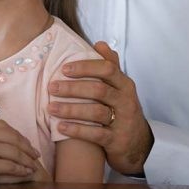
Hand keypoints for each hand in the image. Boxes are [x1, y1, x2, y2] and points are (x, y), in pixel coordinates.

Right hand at [0, 114, 41, 188]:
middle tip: (33, 152)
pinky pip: (11, 166)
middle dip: (26, 145)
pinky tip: (26, 172)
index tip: (21, 140)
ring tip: (33, 164)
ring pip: (15, 151)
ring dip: (27, 159)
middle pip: (13, 136)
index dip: (15, 134)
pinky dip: (21, 169)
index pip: (3, 126)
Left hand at [47, 41, 153, 174]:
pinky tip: (60, 127)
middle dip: (73, 88)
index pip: (107, 69)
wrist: (138, 144)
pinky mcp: (117, 140)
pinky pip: (96, 134)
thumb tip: (100, 43)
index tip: (64, 68)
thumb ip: (110, 65)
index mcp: (124, 84)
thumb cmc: (121, 109)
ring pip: (96, 112)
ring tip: (51, 108)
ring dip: (71, 109)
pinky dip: (77, 130)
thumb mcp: (119, 87)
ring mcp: (123, 121)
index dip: (85, 67)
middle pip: (99, 90)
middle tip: (51, 87)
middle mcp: (126, 101)